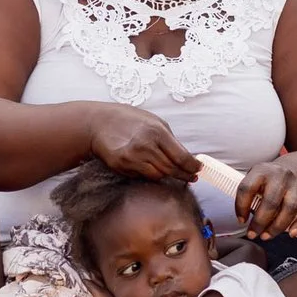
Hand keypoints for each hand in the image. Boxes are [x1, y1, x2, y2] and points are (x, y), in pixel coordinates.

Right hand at [86, 105, 200, 182]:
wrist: (99, 123)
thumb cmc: (129, 119)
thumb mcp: (154, 122)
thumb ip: (170, 140)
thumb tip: (186, 158)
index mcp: (157, 132)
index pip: (182, 157)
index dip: (192, 167)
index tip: (198, 170)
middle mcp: (145, 146)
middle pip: (171, 169)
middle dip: (184, 174)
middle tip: (191, 177)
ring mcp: (132, 158)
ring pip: (158, 176)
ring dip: (168, 175)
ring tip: (174, 173)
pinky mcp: (122, 166)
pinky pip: (143, 176)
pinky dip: (151, 174)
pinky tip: (153, 169)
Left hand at [233, 159, 296, 238]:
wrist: (287, 172)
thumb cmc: (264, 183)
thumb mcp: (252, 181)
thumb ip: (247, 196)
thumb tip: (242, 220)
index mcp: (262, 171)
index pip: (247, 188)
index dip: (241, 207)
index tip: (241, 221)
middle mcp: (281, 176)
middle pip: (271, 202)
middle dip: (260, 222)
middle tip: (252, 234)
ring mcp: (296, 186)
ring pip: (290, 208)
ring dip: (277, 227)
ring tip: (266, 236)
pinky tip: (291, 233)